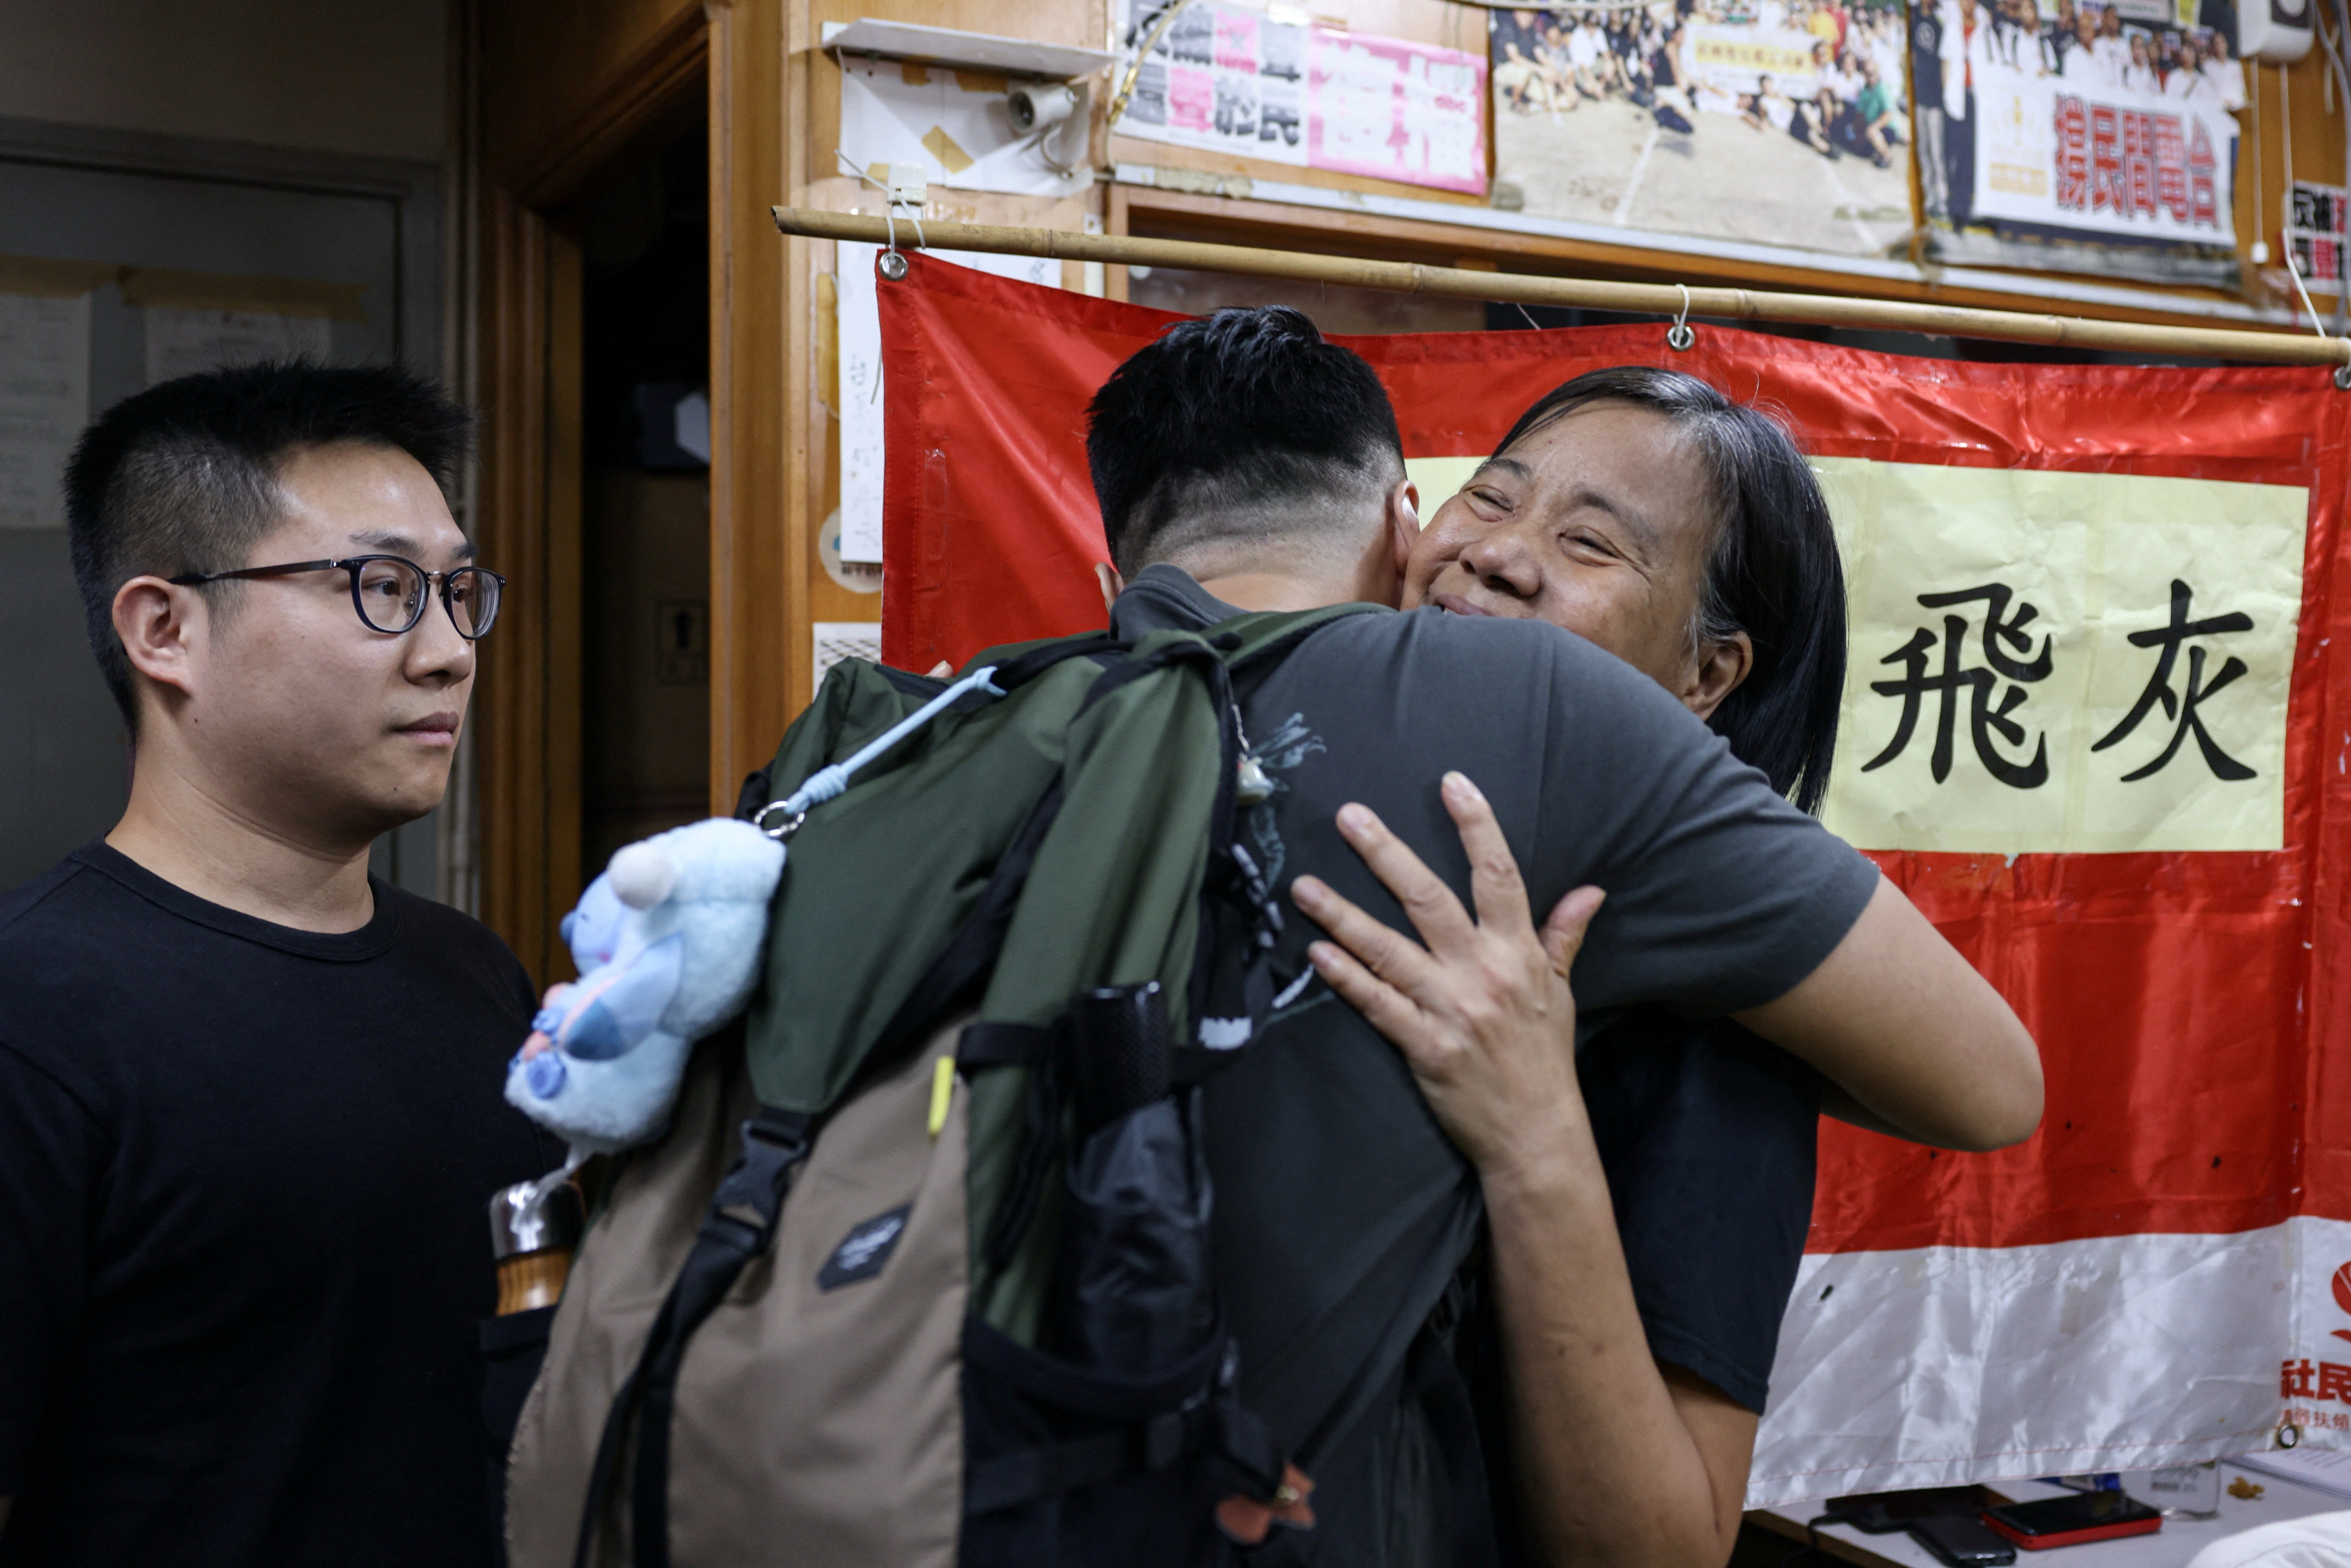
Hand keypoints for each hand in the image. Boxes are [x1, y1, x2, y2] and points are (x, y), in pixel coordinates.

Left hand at [1289, 771, 1605, 1189]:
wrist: (1537, 1132)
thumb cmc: (1544, 1057)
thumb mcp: (1561, 991)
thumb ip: (1564, 936)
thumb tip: (1590, 891)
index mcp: (1518, 952)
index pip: (1498, 875)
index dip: (1476, 825)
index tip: (1452, 783)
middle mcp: (1483, 972)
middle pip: (1429, 900)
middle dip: (1385, 854)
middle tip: (1348, 816)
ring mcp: (1450, 1009)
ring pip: (1389, 950)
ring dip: (1342, 915)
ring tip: (1303, 886)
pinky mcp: (1424, 1046)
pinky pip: (1377, 1006)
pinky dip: (1345, 979)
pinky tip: (1315, 955)